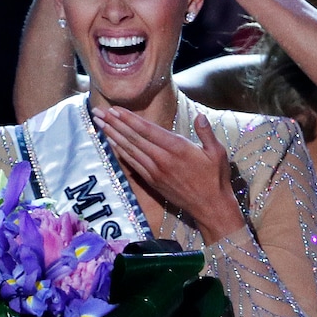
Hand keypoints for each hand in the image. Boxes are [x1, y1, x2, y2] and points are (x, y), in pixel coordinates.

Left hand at [93, 106, 244, 244]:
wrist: (210, 206)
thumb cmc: (215, 178)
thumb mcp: (217, 153)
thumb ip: (207, 133)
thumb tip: (200, 116)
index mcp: (178, 148)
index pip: (148, 130)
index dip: (130, 119)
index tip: (115, 109)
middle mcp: (163, 159)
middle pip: (134, 138)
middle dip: (115, 123)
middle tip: (99, 112)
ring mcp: (155, 171)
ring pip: (130, 150)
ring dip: (113, 135)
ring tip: (99, 124)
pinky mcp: (152, 181)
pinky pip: (132, 163)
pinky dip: (120, 151)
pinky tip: (112, 143)